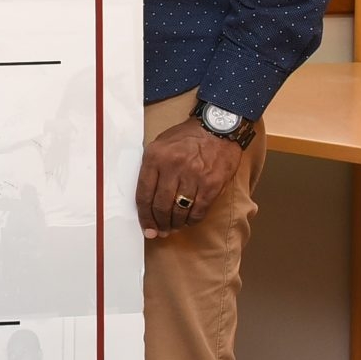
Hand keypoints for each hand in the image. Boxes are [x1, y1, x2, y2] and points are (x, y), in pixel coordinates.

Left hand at [134, 117, 243, 237]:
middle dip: (158, 223)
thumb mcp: (159, 145)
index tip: (145, 227)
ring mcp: (193, 176)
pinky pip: (199, 210)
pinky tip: (188, 222)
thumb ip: (151, 168)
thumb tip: (145, 199)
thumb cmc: (186, 138)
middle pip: (160, 206)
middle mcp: (172, 167)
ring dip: (174, 224)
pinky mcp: (212, 184)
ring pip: (179, 210)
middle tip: (159, 231)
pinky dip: (192, 220)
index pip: (143, 193)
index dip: (143, 215)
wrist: (217, 128)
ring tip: (172, 227)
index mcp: (155, 157)